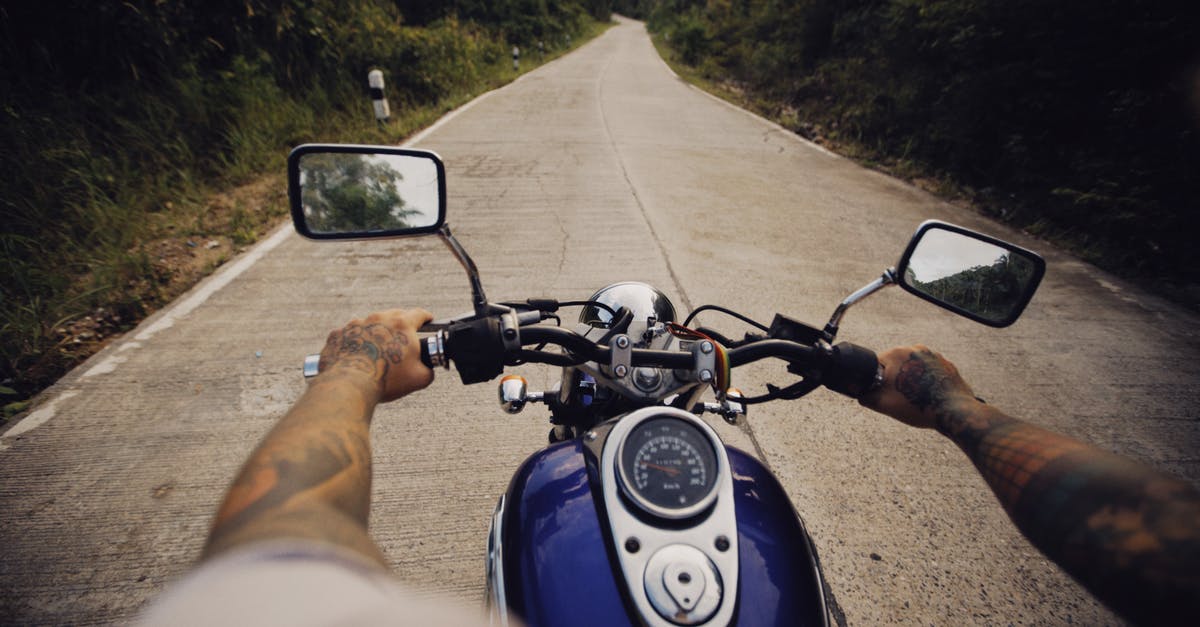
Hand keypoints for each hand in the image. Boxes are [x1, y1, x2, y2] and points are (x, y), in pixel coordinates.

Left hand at [317, 308, 433, 402]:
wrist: (349, 385)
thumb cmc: (386, 380)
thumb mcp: (419, 378)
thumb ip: (429, 370)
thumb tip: (428, 369)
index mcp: (401, 325)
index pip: (419, 314)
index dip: (426, 317)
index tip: (428, 320)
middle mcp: (378, 318)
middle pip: (394, 315)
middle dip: (401, 325)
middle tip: (403, 340)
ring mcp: (355, 324)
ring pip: (370, 325)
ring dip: (376, 334)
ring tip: (377, 352)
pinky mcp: (338, 334)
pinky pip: (350, 335)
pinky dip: (356, 343)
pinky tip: (357, 357)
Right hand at [859, 345, 978, 428]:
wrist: (953, 412)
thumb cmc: (919, 406)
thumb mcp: (883, 404)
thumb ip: (865, 396)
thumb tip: (860, 393)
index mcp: (897, 354)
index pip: (877, 363)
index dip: (877, 379)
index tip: (884, 391)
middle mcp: (915, 349)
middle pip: (896, 363)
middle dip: (895, 378)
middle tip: (900, 397)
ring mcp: (933, 355)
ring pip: (913, 367)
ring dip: (911, 379)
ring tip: (916, 397)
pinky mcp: (946, 364)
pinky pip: (929, 370)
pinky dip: (926, 381)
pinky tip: (927, 395)